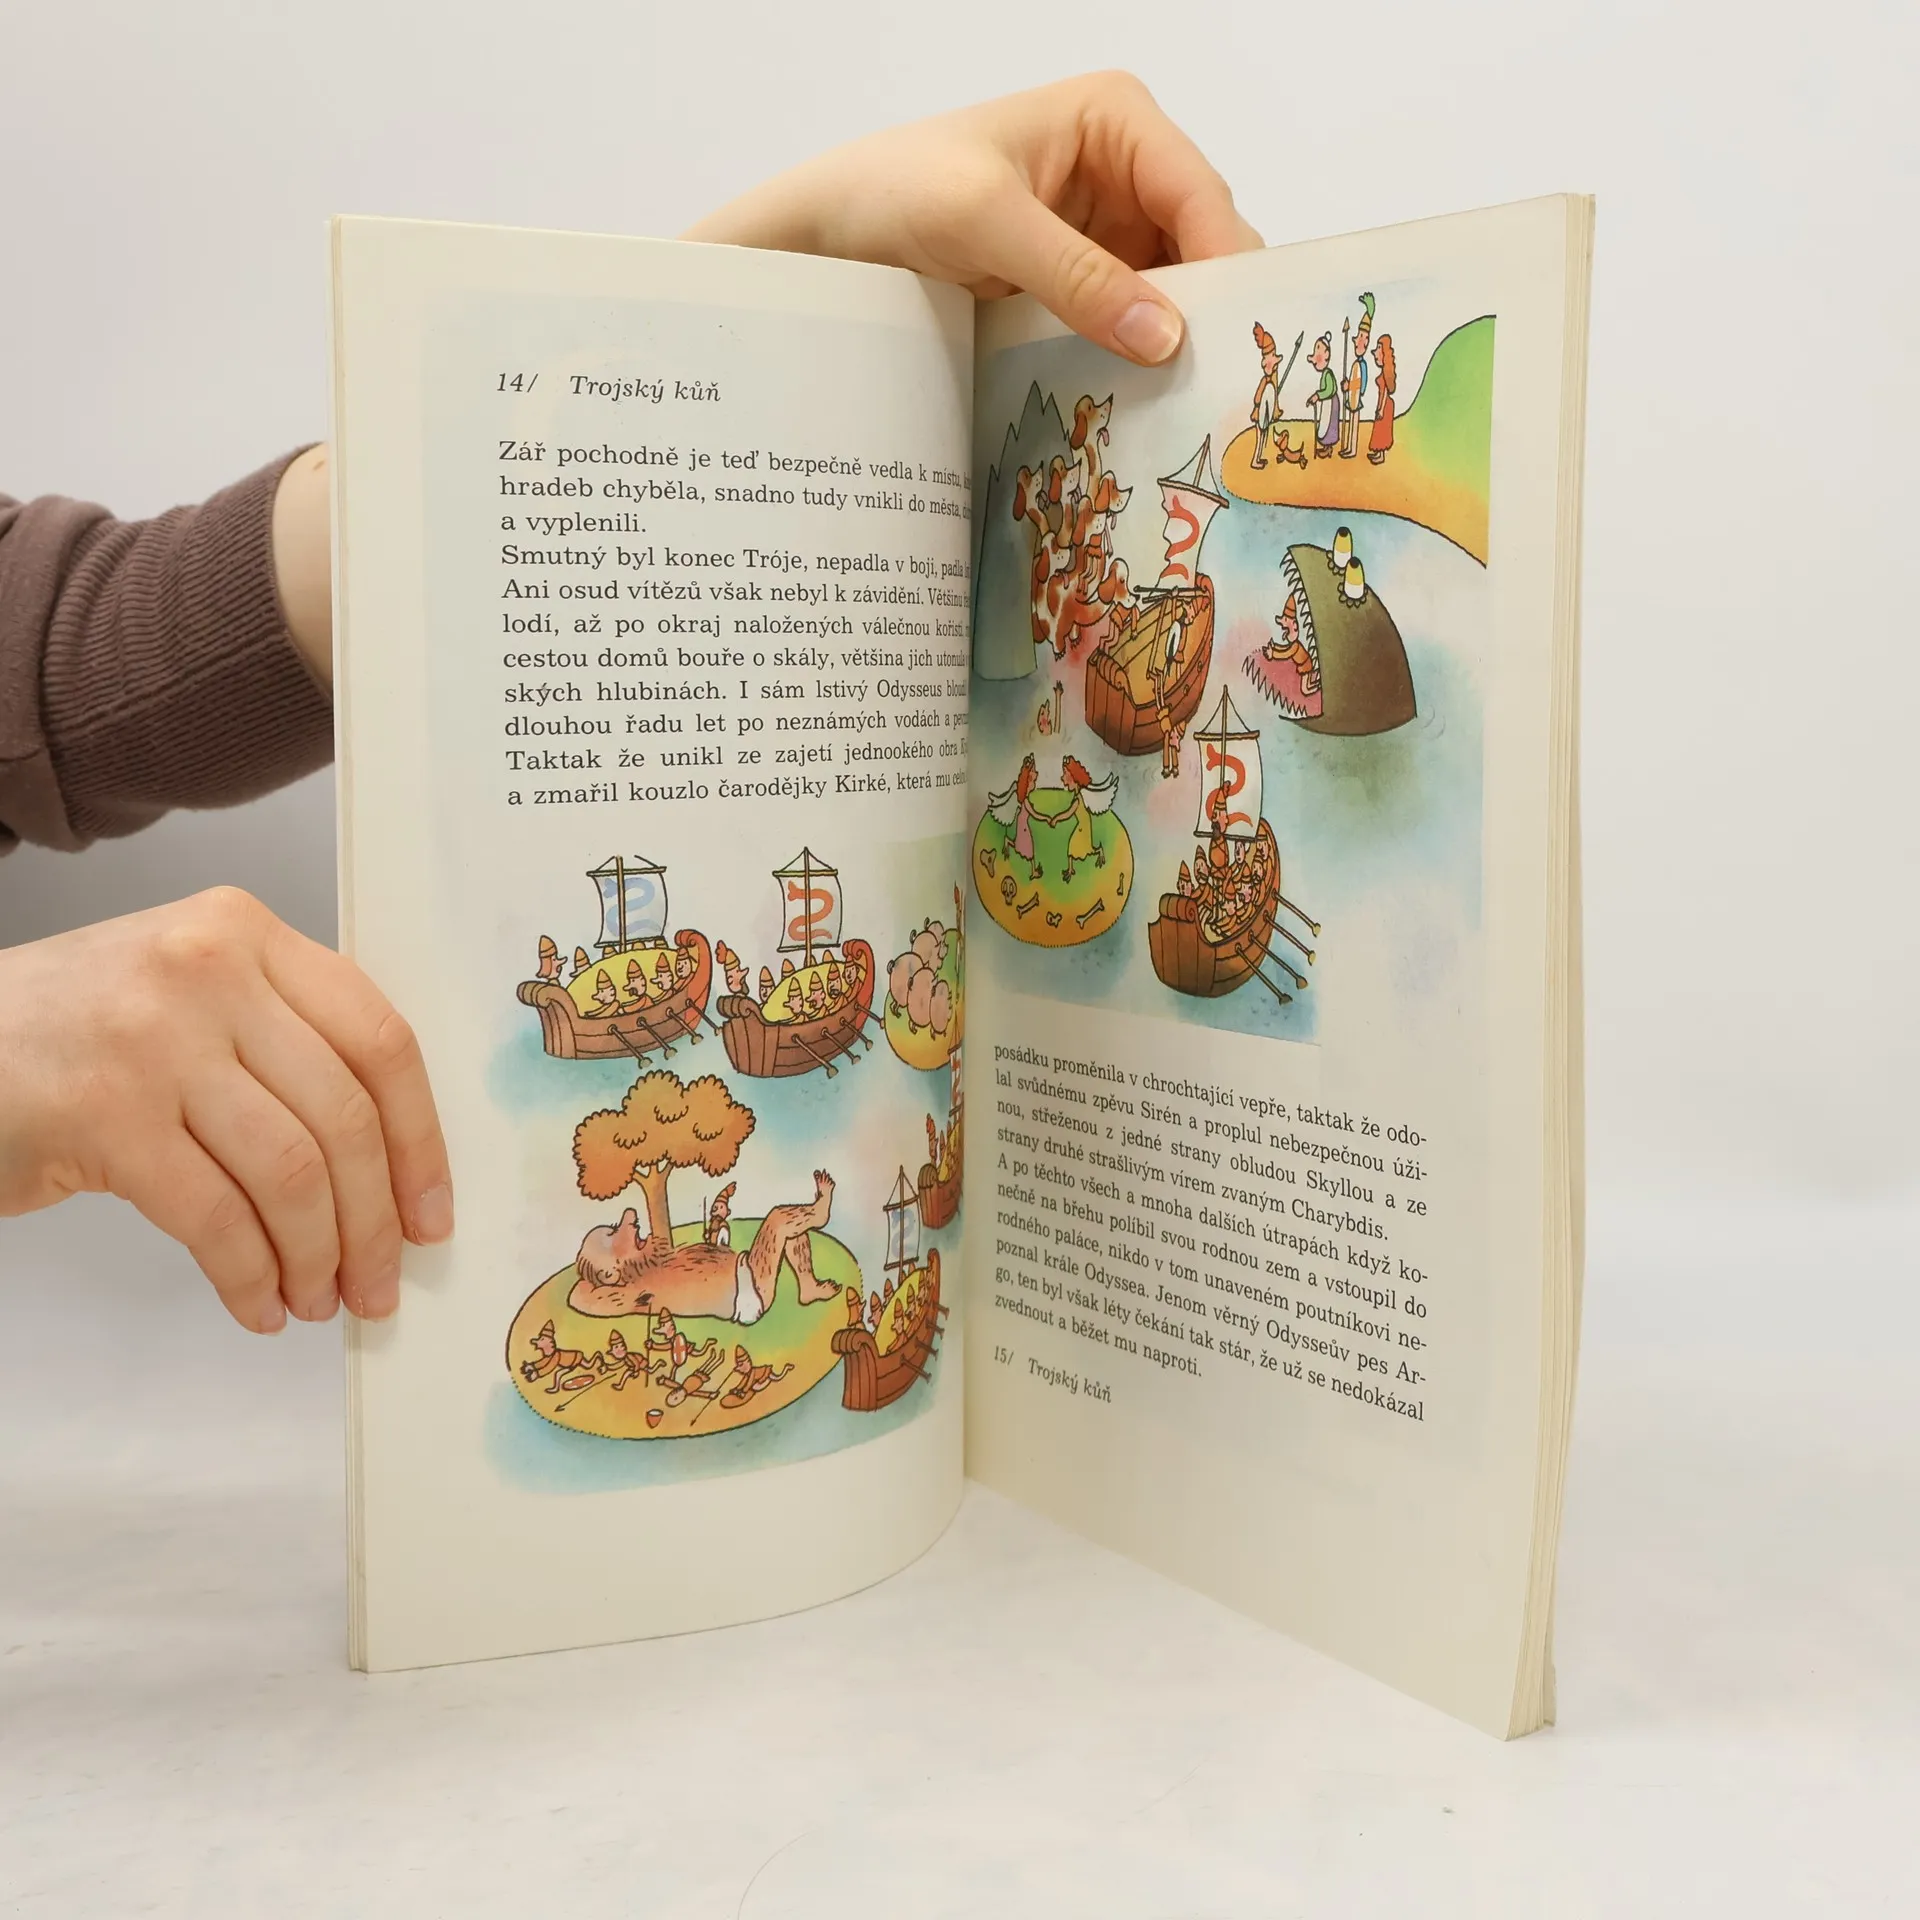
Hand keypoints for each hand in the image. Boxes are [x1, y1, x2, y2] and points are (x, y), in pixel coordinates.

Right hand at [0, 888, 451, 1332]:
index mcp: (249, 932)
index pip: (381, 1040)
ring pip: (291, 1172)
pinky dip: (249, 1276)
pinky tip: (256, 1305)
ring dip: (317, 1257)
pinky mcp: (104, 1113)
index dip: (420, 1141)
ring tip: (317, 1300)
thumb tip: (388, 1169)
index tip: (431, 1213)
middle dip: (374, 1221)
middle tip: (379, 1284)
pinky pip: (216, 1217)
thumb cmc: (75, 1034)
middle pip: (345, 1115)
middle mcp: (210, 970)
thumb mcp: (192, 994)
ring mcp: (156, 1038)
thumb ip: (286, 1042)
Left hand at [683, 72, 1261, 365]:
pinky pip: (1127, 333)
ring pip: (1171, 301)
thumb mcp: (984, 222)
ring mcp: (1104, 238)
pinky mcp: (1077, 294)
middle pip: (1198, 251)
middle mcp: (1123, 174)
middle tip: (1220, 392)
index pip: (1200, 195)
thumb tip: (1164, 337)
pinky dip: (1135, 369)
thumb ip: (1077, 276)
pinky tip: (1139, 409)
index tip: (1233, 341)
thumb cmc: (891, 193)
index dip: (1224, 267)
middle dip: (1206, 315)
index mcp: (1115, 121)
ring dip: (1175, 352)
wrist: (823, 240)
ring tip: (1186, 413)